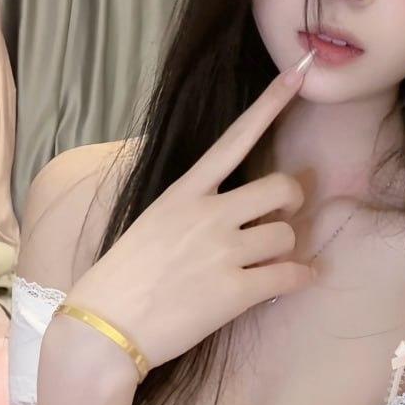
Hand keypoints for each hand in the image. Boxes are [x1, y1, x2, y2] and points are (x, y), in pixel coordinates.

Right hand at [64, 52, 316, 371]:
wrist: (104, 328)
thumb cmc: (122, 278)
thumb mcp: (151, 222)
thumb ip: (190, 206)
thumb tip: (227, 204)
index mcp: (184, 192)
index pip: (234, 139)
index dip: (270, 105)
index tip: (297, 76)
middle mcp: (207, 214)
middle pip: (280, 188)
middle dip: (291, 203)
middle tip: (282, 217)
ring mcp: (222, 252)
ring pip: (286, 235)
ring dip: (286, 248)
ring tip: (268, 261)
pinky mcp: (235, 291)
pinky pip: (289, 275)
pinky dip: (300, 277)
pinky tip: (297, 279)